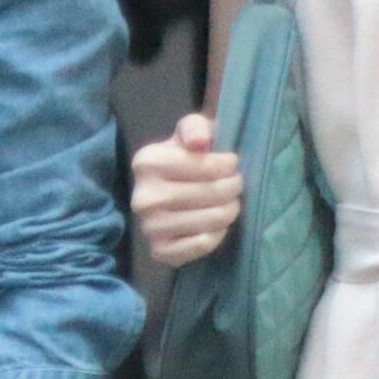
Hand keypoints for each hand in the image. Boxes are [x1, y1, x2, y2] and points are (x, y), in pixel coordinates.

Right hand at [130, 114, 243, 266]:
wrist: (167, 188)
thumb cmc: (185, 157)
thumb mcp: (190, 131)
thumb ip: (195, 127)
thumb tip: (200, 142)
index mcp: (147, 163)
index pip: (205, 167)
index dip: (228, 165)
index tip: (232, 163)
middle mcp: (143, 197)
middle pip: (210, 194)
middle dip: (233, 188)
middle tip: (236, 184)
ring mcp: (149, 227)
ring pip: (210, 220)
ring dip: (229, 211)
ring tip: (229, 202)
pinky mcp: (159, 251)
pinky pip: (201, 245)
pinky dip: (216, 235)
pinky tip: (216, 225)